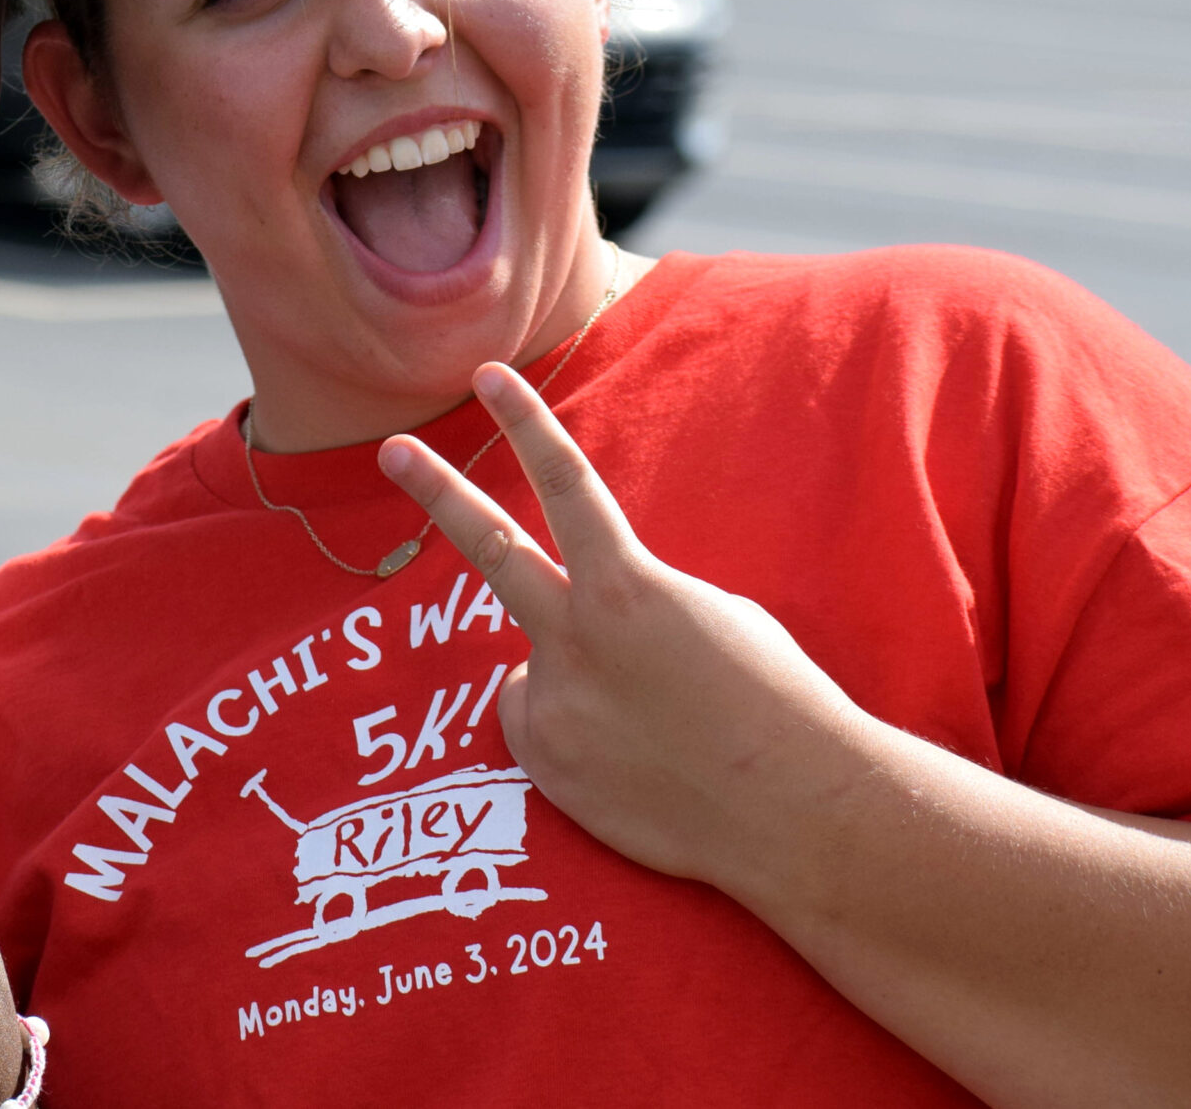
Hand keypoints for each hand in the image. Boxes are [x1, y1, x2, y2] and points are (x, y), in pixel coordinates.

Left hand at [377, 364, 879, 900]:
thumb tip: (579, 620)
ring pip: (537, 669)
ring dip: (580, 686)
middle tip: (393, 449)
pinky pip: (540, 728)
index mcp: (630, 586)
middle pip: (492, 547)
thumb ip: (631, 603)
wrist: (797, 812)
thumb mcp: (712, 620)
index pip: (568, 484)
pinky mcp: (544, 763)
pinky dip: (573, 738)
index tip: (488, 377)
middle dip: (438, 493)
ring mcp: (554, 701)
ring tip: (653, 733)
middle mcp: (576, 636)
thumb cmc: (773, 705)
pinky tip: (629, 767)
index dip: (527, 425)